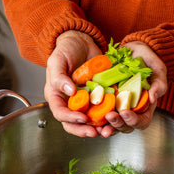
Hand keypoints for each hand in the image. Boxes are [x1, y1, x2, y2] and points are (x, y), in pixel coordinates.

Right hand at [45, 34, 167, 136]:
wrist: (82, 41)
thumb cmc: (66, 50)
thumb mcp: (57, 60)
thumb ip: (59, 77)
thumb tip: (69, 91)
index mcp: (57, 96)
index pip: (60, 113)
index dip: (70, 118)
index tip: (82, 118)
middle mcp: (70, 102)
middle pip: (74, 123)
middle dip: (84, 130)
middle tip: (95, 132)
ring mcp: (85, 101)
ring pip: (89, 121)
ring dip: (98, 127)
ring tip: (107, 130)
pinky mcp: (98, 98)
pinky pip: (103, 110)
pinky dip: (109, 116)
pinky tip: (116, 118)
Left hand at [101, 41, 167, 134]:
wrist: (132, 51)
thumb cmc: (148, 61)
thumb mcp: (158, 70)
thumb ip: (159, 84)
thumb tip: (154, 98)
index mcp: (144, 108)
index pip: (142, 122)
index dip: (134, 121)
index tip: (125, 112)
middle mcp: (129, 110)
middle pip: (125, 126)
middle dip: (117, 124)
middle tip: (110, 116)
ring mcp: (116, 106)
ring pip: (111, 123)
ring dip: (105, 126)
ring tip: (97, 125)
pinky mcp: (104, 99)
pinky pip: (98, 111)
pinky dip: (93, 116)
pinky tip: (88, 114)